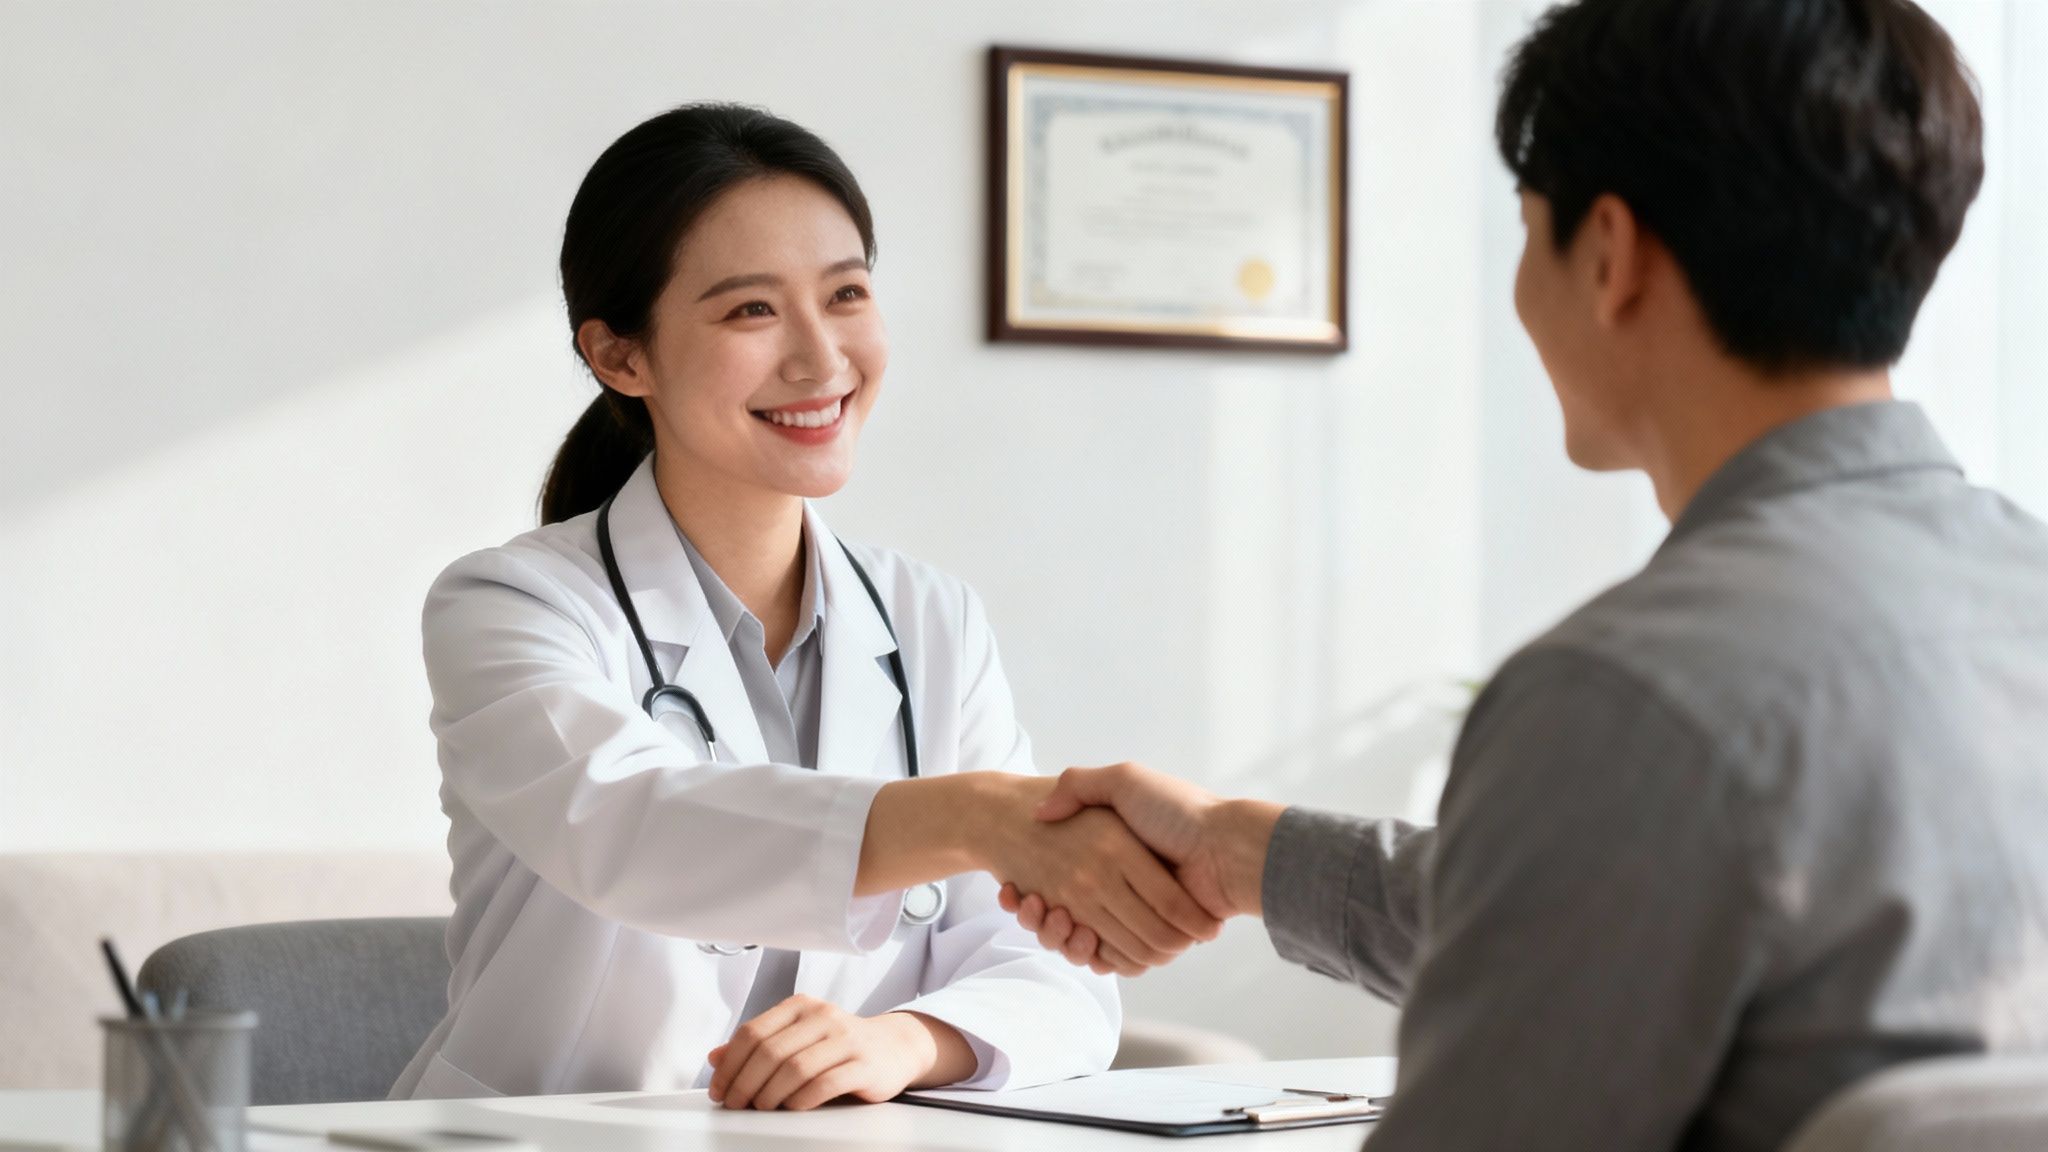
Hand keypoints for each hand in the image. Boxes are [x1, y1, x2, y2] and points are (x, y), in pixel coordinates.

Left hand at [706, 996, 966, 1110]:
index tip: (719, 1090)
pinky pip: (825, 1083)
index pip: (752, 1032)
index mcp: (801, 1006)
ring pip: (795, 1068)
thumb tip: (716, 1057)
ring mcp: (846, 1038)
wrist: (894, 1047)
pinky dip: (802, 1099)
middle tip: (736, 1104)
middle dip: (745, 1083)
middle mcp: (823, 1016)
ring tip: (762, 1108)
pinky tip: (792, 1108)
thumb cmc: (839, 1045)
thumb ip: (758, 1045)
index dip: (730, 1064)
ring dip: (770, 1094)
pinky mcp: (864, 1064)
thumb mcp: (797, 1038)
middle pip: (770, 1051)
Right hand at [998, 763, 1281, 972]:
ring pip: (1079, 941)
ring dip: (1056, 936)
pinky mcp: (1148, 941)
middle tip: (1028, 903)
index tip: (1014, 888)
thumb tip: (1040, 811)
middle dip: (1039, 917)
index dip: (1031, 891)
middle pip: (1062, 915)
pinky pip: (1109, 958)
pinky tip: (1072, 934)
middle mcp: (1119, 888)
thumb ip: (1079, 786)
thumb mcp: (1124, 782)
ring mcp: (1133, 916)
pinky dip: (1087, 955)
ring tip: (1047, 915)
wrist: (1225, 848)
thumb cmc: (1177, 810)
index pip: (1058, 881)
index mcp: (1112, 855)